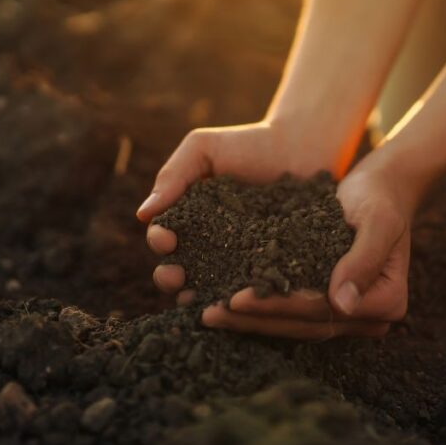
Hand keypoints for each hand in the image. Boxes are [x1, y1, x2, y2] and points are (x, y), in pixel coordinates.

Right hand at [137, 120, 335, 302]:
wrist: (303, 146)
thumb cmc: (249, 143)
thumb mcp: (204, 149)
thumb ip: (174, 175)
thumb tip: (143, 214)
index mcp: (190, 221)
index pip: (165, 238)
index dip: (160, 241)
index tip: (165, 238)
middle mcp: (211, 247)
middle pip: (182, 271)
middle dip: (171, 278)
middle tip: (175, 276)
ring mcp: (242, 263)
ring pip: (214, 289)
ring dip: (202, 298)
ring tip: (201, 301)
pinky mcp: (274, 271)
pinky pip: (255, 289)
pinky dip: (245, 299)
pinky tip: (241, 301)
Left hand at [201, 157, 415, 339]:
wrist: (380, 187)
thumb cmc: (380, 197)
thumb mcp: (378, 220)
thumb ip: (365, 258)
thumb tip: (343, 303)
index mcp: (386, 303)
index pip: (322, 312)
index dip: (279, 307)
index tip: (237, 298)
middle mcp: (365, 316)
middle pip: (303, 324)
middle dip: (254, 319)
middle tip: (209, 313)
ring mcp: (344, 311)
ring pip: (291, 323)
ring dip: (248, 320)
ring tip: (207, 312)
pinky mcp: (323, 299)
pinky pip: (286, 308)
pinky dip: (255, 306)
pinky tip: (220, 300)